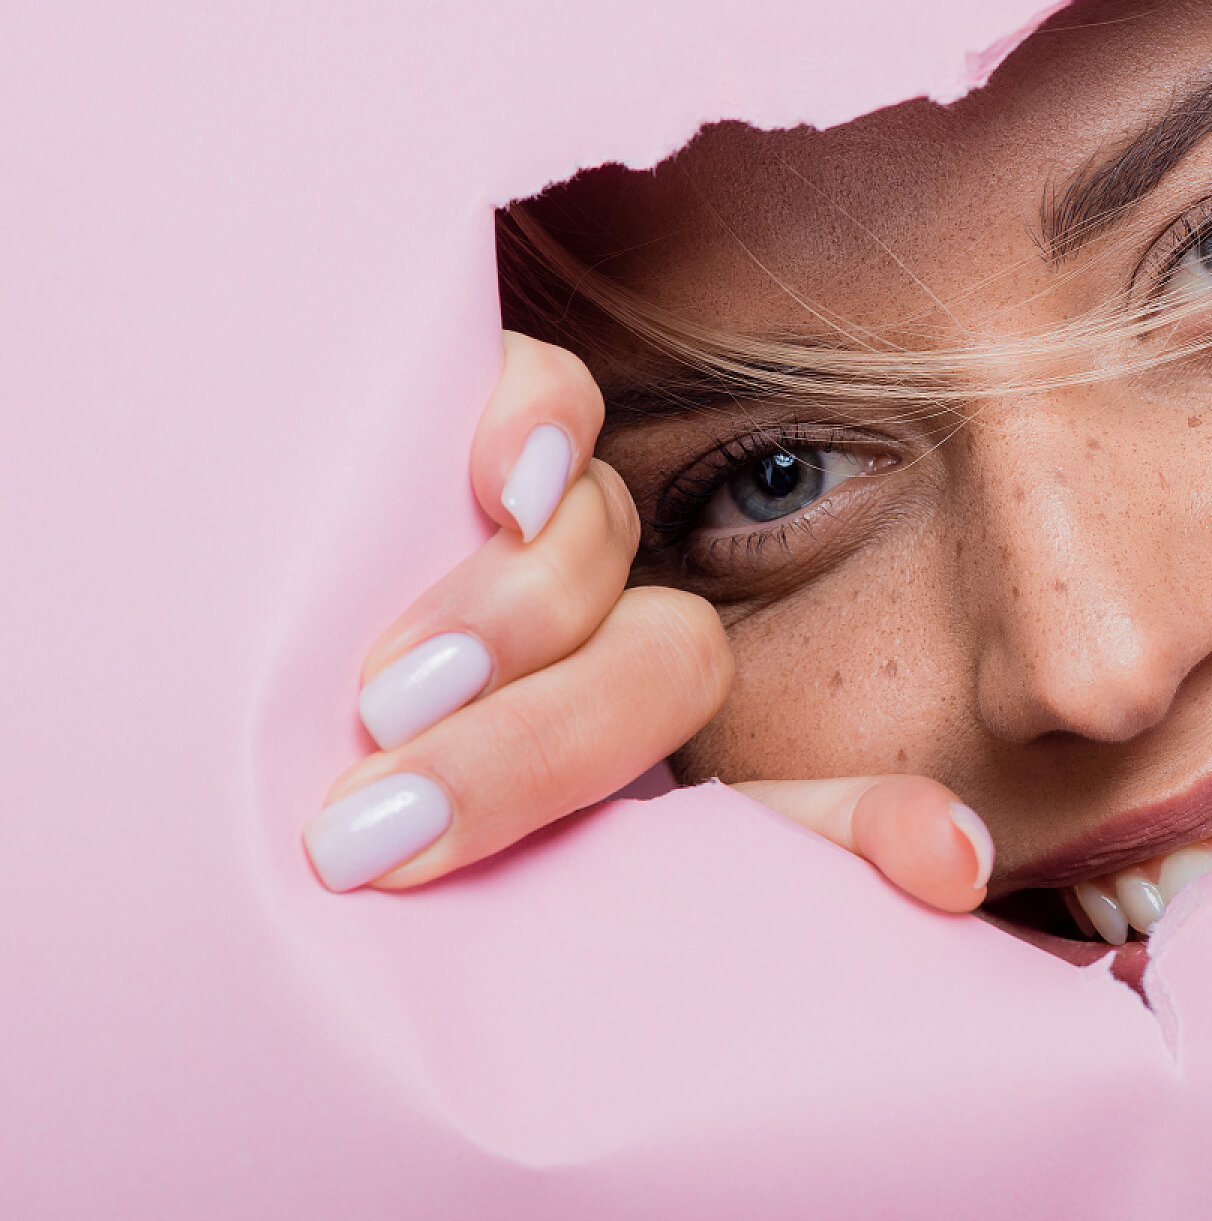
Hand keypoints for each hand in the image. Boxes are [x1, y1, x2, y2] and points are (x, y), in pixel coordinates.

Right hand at [302, 332, 992, 911]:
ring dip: (511, 622)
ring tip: (395, 693)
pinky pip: (537, 394)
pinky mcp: (477, 432)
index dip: (857, 822)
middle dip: (543, 753)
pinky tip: (502, 478)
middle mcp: (607, 638)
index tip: (948, 860)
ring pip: (590, 543)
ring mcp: (541, 542)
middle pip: (663, 661)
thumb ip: (758, 853)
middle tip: (398, 829)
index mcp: (633, 752)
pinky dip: (527, 426)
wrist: (209, 711)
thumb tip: (958, 856)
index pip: (771, 795)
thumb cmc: (374, 788)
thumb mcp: (562, 857)